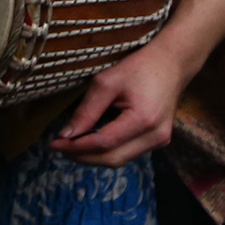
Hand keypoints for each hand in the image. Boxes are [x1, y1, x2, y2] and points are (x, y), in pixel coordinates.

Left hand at [52, 41, 188, 165]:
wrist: (170, 65)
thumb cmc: (138, 68)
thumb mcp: (106, 83)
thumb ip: (86, 110)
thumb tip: (66, 134)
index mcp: (144, 120)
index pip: (104, 142)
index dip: (77, 147)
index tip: (54, 144)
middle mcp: (156, 137)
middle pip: (113, 158)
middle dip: (83, 157)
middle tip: (59, 148)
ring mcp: (160, 141)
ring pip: (121, 159)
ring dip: (94, 157)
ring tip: (70, 146)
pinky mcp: (159, 140)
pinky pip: (129, 152)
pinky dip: (107, 151)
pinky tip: (90, 143)